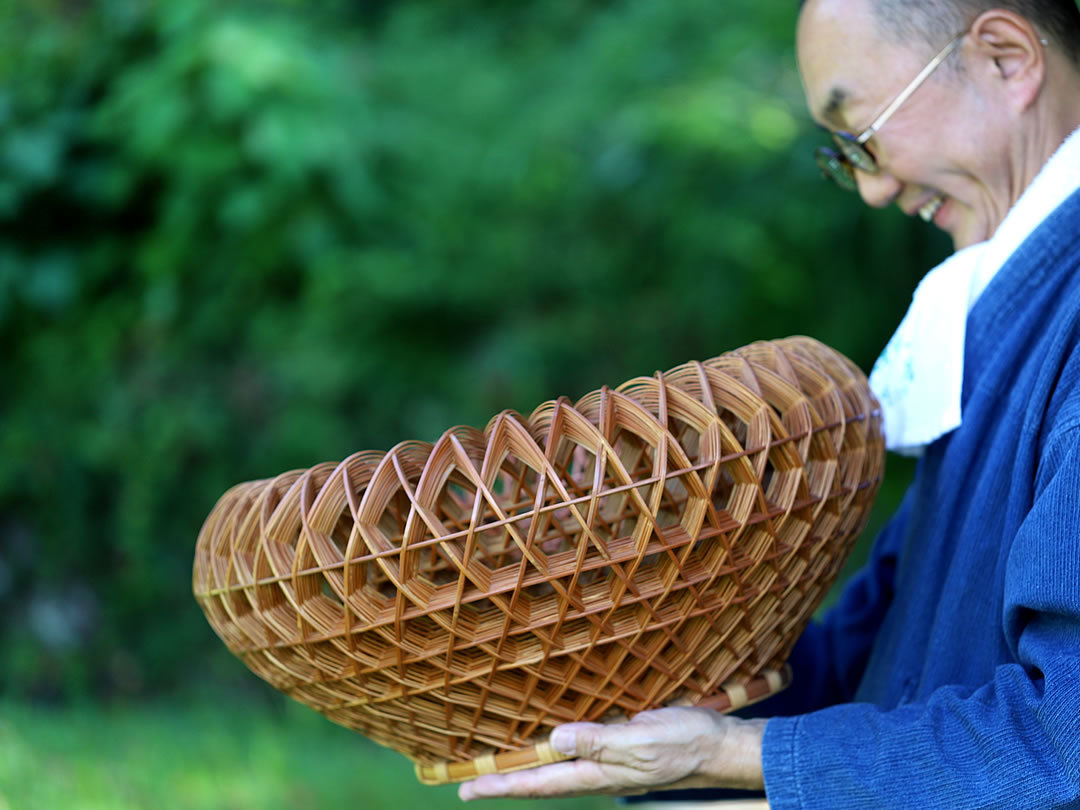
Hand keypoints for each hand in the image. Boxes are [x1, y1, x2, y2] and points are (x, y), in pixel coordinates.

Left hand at [457, 708, 766, 799]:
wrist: (719, 746)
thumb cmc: (684, 742)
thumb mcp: (643, 739)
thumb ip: (600, 740)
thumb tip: (554, 738)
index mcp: (599, 774)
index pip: (540, 783)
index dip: (503, 786)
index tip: (467, 790)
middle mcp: (598, 773)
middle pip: (541, 782)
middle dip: (505, 784)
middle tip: (469, 787)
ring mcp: (609, 764)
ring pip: (556, 771)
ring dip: (526, 771)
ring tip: (499, 769)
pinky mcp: (620, 749)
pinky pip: (576, 756)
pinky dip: (553, 754)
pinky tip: (550, 744)